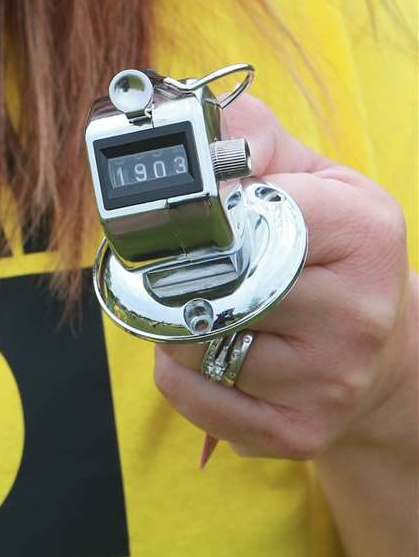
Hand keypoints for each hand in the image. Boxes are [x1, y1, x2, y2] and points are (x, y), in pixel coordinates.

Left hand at [151, 93, 415, 463]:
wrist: (382, 356)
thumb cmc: (331, 252)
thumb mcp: (314, 177)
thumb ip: (252, 135)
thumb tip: (193, 125)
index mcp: (363, 233)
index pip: (251, 209)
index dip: (203, 208)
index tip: (191, 211)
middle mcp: (356, 311)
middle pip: (211, 279)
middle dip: (180, 266)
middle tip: (184, 260)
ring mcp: (329, 380)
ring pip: (190, 339)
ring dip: (174, 318)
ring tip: (210, 306)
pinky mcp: (296, 431)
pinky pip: (189, 393)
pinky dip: (178, 370)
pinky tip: (213, 352)